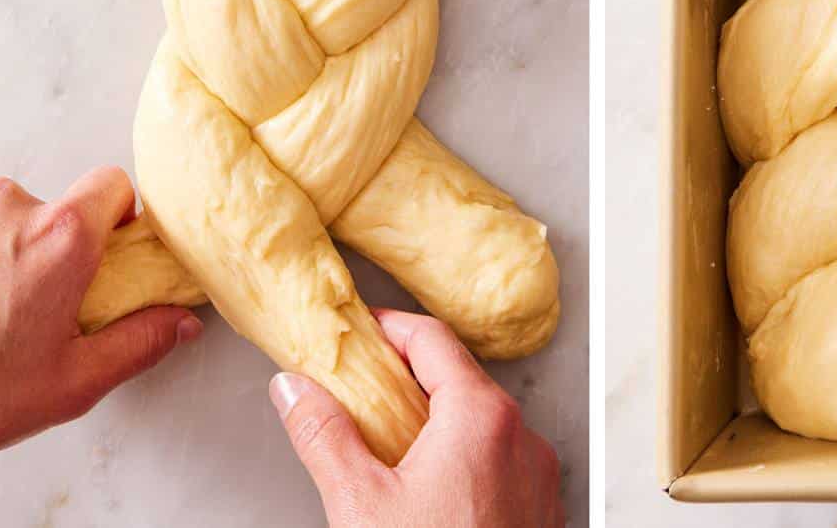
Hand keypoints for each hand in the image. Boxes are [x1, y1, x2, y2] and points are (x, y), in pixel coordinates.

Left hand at [0, 167, 201, 447]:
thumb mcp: (73, 382)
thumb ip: (138, 343)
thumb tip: (177, 324)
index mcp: (61, 239)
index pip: (112, 184)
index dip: (117, 217)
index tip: (108, 254)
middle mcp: (11, 211)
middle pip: (58, 204)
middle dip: (57, 243)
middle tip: (43, 298)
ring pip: (10, 216)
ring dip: (11, 249)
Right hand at [269, 310, 562, 527]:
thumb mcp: (359, 502)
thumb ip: (325, 435)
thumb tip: (295, 391)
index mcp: (481, 417)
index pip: (432, 340)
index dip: (390, 328)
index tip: (362, 330)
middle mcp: (521, 436)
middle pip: (460, 379)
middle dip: (409, 377)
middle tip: (364, 388)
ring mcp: (537, 473)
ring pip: (482, 423)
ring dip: (436, 421)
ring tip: (389, 444)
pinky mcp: (541, 507)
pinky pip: (500, 461)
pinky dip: (464, 458)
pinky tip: (429, 488)